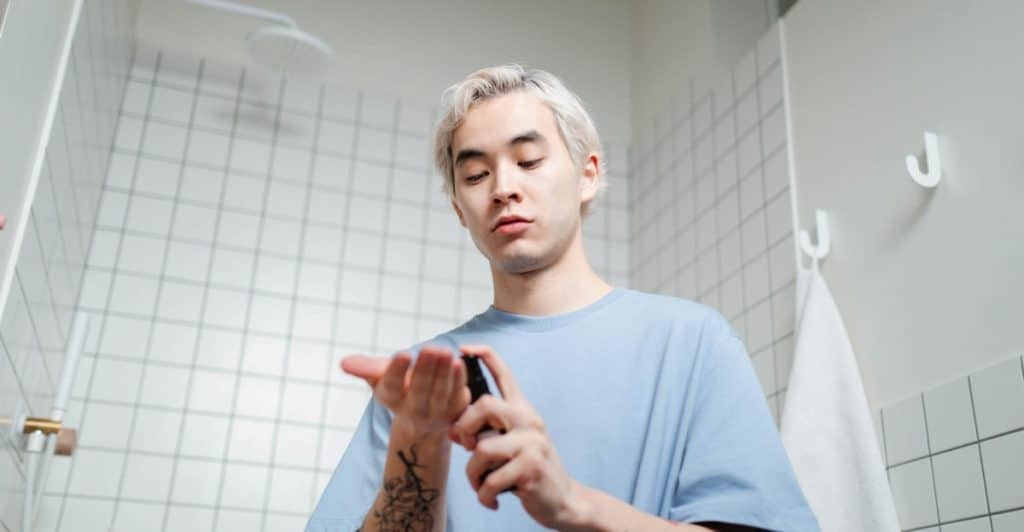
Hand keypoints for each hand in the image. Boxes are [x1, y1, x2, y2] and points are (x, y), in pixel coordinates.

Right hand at [341, 345, 470, 436]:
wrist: (424, 416)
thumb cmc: (400, 386)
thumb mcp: (381, 376)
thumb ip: (365, 368)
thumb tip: (344, 363)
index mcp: (391, 398)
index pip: (392, 386)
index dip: (397, 371)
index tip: (403, 354)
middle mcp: (413, 410)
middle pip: (418, 391)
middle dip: (425, 370)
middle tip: (431, 348)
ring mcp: (436, 413)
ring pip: (440, 394)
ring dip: (444, 373)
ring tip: (446, 352)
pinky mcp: (456, 411)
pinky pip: (457, 394)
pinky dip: (458, 380)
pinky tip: (459, 363)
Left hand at [449, 345, 584, 528]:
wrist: (563, 500)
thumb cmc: (527, 470)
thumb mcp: (510, 444)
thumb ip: (486, 431)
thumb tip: (452, 429)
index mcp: (523, 410)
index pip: (505, 374)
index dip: (484, 357)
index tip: (463, 348)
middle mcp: (530, 420)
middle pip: (484, 405)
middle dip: (464, 427)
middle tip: (466, 448)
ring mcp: (532, 444)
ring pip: (482, 449)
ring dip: (473, 474)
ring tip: (481, 485)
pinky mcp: (531, 469)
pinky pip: (490, 480)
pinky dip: (484, 495)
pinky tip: (491, 500)